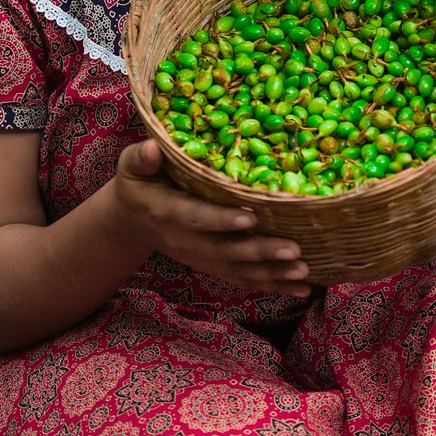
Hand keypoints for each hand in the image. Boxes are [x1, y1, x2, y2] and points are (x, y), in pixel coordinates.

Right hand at [111, 140, 310, 295]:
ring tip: (304, 272)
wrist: (132, 222)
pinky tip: (302, 288)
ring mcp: (200, 258)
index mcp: (166, 213)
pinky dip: (273, 284)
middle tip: (294, 250)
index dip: (222, 221)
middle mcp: (185, 241)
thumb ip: (140, 158)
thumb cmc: (138, 184)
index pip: (196, 218)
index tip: (251, 218)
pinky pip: (243, 279)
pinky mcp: (213, 266)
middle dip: (260, 252)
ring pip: (239, 270)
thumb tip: (152, 147)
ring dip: (272, 273)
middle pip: (226, 251)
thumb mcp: (131, 167)